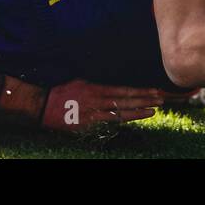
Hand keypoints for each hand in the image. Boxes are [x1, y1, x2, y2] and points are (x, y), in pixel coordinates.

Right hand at [40, 79, 164, 132]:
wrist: (43, 105)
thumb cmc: (62, 92)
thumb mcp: (80, 81)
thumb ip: (97, 83)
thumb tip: (112, 84)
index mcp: (96, 87)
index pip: (123, 89)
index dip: (139, 90)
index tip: (153, 90)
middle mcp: (97, 98)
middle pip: (126, 99)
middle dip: (144, 98)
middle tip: (161, 97)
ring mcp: (93, 111)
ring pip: (120, 111)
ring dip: (138, 110)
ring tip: (154, 109)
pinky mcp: (88, 123)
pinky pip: (109, 122)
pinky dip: (123, 120)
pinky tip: (133, 119)